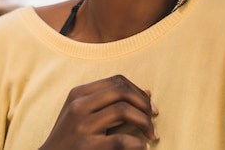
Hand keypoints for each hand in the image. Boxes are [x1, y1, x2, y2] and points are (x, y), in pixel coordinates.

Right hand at [38, 75, 158, 149]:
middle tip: (154, 117)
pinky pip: (121, 140)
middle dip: (144, 104)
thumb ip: (110, 103)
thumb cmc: (70, 138)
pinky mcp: (87, 148)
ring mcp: (81, 127)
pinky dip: (138, 144)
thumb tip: (148, 92)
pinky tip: (143, 147)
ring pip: (123, 111)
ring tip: (151, 134)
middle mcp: (78, 106)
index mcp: (78, 94)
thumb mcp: (82, 114)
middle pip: (121, 91)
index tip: (149, 105)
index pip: (116, 81)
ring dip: (144, 122)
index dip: (138, 91)